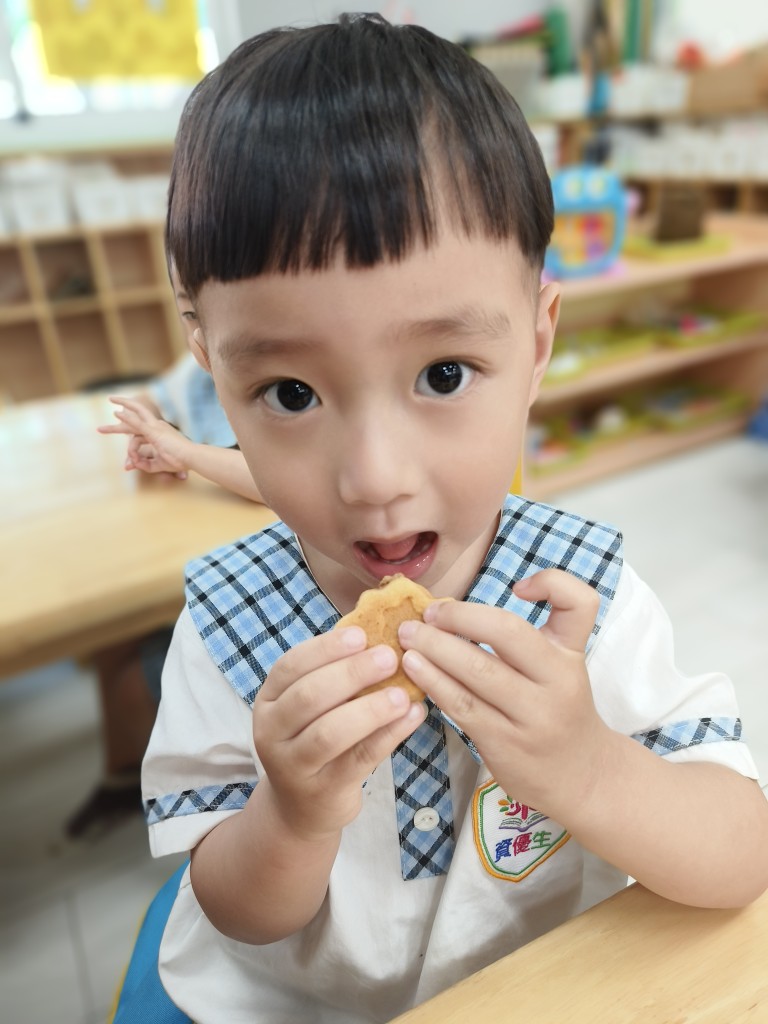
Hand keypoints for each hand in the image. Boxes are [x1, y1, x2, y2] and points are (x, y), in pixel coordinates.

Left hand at [98, 395, 191, 479]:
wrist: (191, 457)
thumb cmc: (180, 460)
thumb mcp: (159, 464)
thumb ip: (145, 465)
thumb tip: (130, 466)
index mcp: (159, 432)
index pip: (138, 438)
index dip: (131, 452)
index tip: (128, 465)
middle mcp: (157, 426)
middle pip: (135, 420)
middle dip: (120, 419)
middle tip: (107, 414)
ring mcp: (156, 427)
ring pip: (136, 415)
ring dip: (123, 406)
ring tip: (111, 399)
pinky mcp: (154, 431)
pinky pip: (137, 423)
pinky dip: (127, 419)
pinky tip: (117, 414)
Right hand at [253, 627, 425, 840]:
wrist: (301, 807)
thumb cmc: (314, 740)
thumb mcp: (311, 706)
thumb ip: (334, 673)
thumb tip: (379, 630)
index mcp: (269, 700)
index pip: (290, 666)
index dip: (325, 648)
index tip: (361, 635)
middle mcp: (272, 731)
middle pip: (308, 696)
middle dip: (351, 673)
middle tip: (389, 657)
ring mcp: (294, 765)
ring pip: (330, 733)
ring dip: (370, 709)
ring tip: (404, 694)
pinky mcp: (323, 790)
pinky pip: (358, 759)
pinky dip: (389, 735)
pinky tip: (413, 716)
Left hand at [398, 569, 609, 818]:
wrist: (580, 777)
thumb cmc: (559, 709)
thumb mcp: (563, 666)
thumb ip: (531, 635)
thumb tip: (456, 610)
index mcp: (571, 653)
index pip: (579, 604)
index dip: (551, 583)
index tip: (517, 587)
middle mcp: (558, 680)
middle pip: (508, 633)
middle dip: (460, 617)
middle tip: (429, 613)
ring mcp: (532, 715)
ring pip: (478, 670)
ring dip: (435, 648)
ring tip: (408, 637)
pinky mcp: (505, 743)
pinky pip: (462, 705)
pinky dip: (433, 681)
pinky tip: (414, 668)